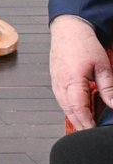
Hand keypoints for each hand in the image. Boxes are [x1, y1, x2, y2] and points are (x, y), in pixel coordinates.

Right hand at [51, 15, 111, 129]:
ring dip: (75, 117)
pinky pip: (61, 99)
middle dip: (80, 125)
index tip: (94, 132)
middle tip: (92, 133)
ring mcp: (55, 82)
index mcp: (72, 80)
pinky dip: (70, 108)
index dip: (87, 124)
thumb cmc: (83, 44)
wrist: (68, 29)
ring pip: (64, 107)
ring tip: (88, 125)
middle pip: (69, 111)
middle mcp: (60, 84)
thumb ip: (107, 88)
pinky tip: (80, 110)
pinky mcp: (55, 80)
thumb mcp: (102, 65)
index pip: (79, 109)